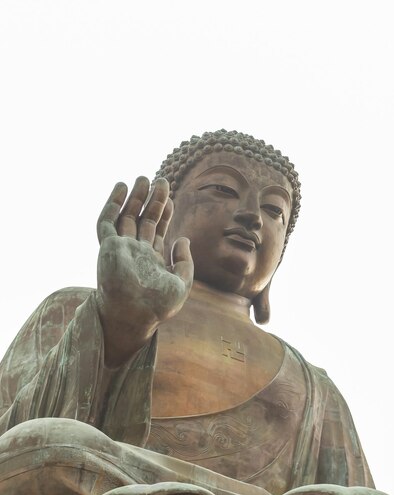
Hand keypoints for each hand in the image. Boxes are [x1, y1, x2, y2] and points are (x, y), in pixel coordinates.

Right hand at [96, 176, 192, 365]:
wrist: (133, 316)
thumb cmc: (157, 307)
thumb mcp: (182, 285)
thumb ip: (185, 263)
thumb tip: (184, 239)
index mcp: (151, 260)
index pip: (158, 231)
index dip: (164, 214)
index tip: (171, 199)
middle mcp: (135, 252)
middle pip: (143, 220)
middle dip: (153, 201)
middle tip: (162, 180)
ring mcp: (120, 248)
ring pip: (127, 216)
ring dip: (135, 198)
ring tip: (145, 178)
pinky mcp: (107, 247)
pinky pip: (107, 221)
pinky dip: (113, 203)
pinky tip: (121, 187)